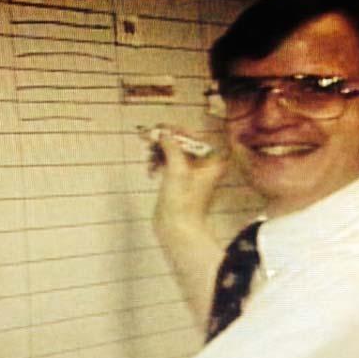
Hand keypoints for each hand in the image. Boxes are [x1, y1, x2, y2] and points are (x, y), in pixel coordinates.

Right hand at [151, 125, 229, 328]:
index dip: (175, 131)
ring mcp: (190, 173)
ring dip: (158, 153)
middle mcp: (203, 165)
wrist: (177, 229)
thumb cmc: (182, 202)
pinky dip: (157, 163)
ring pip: (171, 152)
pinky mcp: (178, 181)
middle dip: (164, 141)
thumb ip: (171, 146)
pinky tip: (150, 171)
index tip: (159, 128)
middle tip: (147, 137)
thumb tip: (163, 132)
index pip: (193, 136)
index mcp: (211, 161)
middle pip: (181, 143)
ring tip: (149, 160)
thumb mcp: (177, 169)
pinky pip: (167, 163)